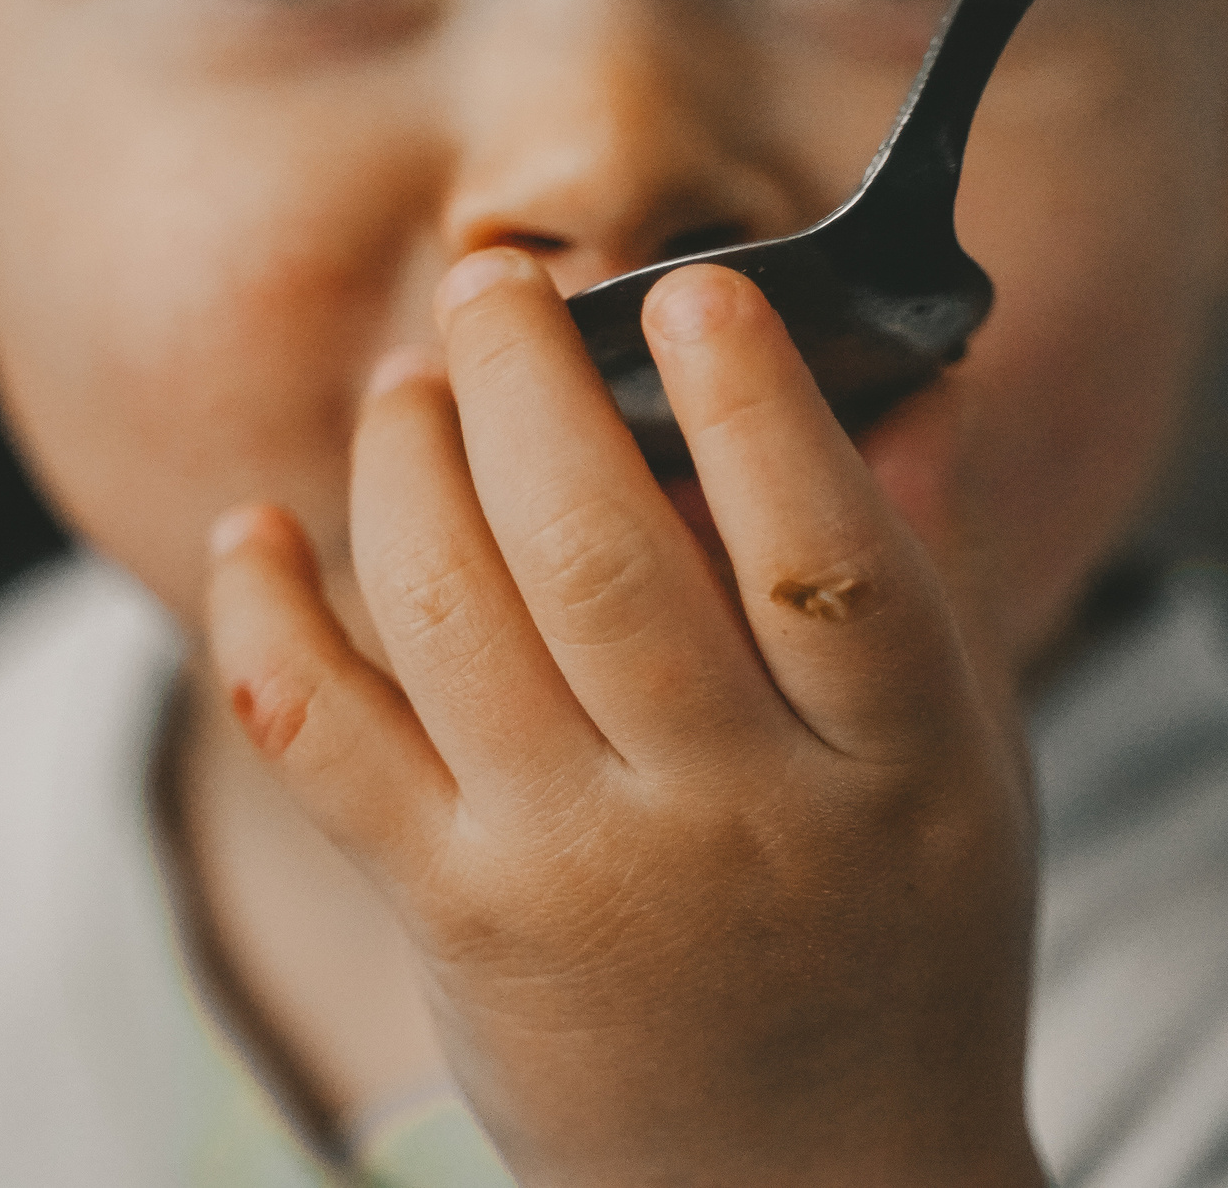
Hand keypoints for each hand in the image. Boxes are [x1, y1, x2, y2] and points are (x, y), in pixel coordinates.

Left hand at [204, 249, 1044, 1187]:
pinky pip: (326, 743)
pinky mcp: (457, 919)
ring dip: (406, 466)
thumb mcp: (969, 770)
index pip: (825, 557)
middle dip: (526, 384)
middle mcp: (737, 819)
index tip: (692, 291)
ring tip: (410, 380)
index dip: (756, 407)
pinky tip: (258, 529)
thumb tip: (918, 371)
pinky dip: (268, 618)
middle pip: (603, 560)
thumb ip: (931, 568)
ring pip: (455, 619)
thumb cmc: (903, 949)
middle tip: (492, 278)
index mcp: (896, 767)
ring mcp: (582, 876)